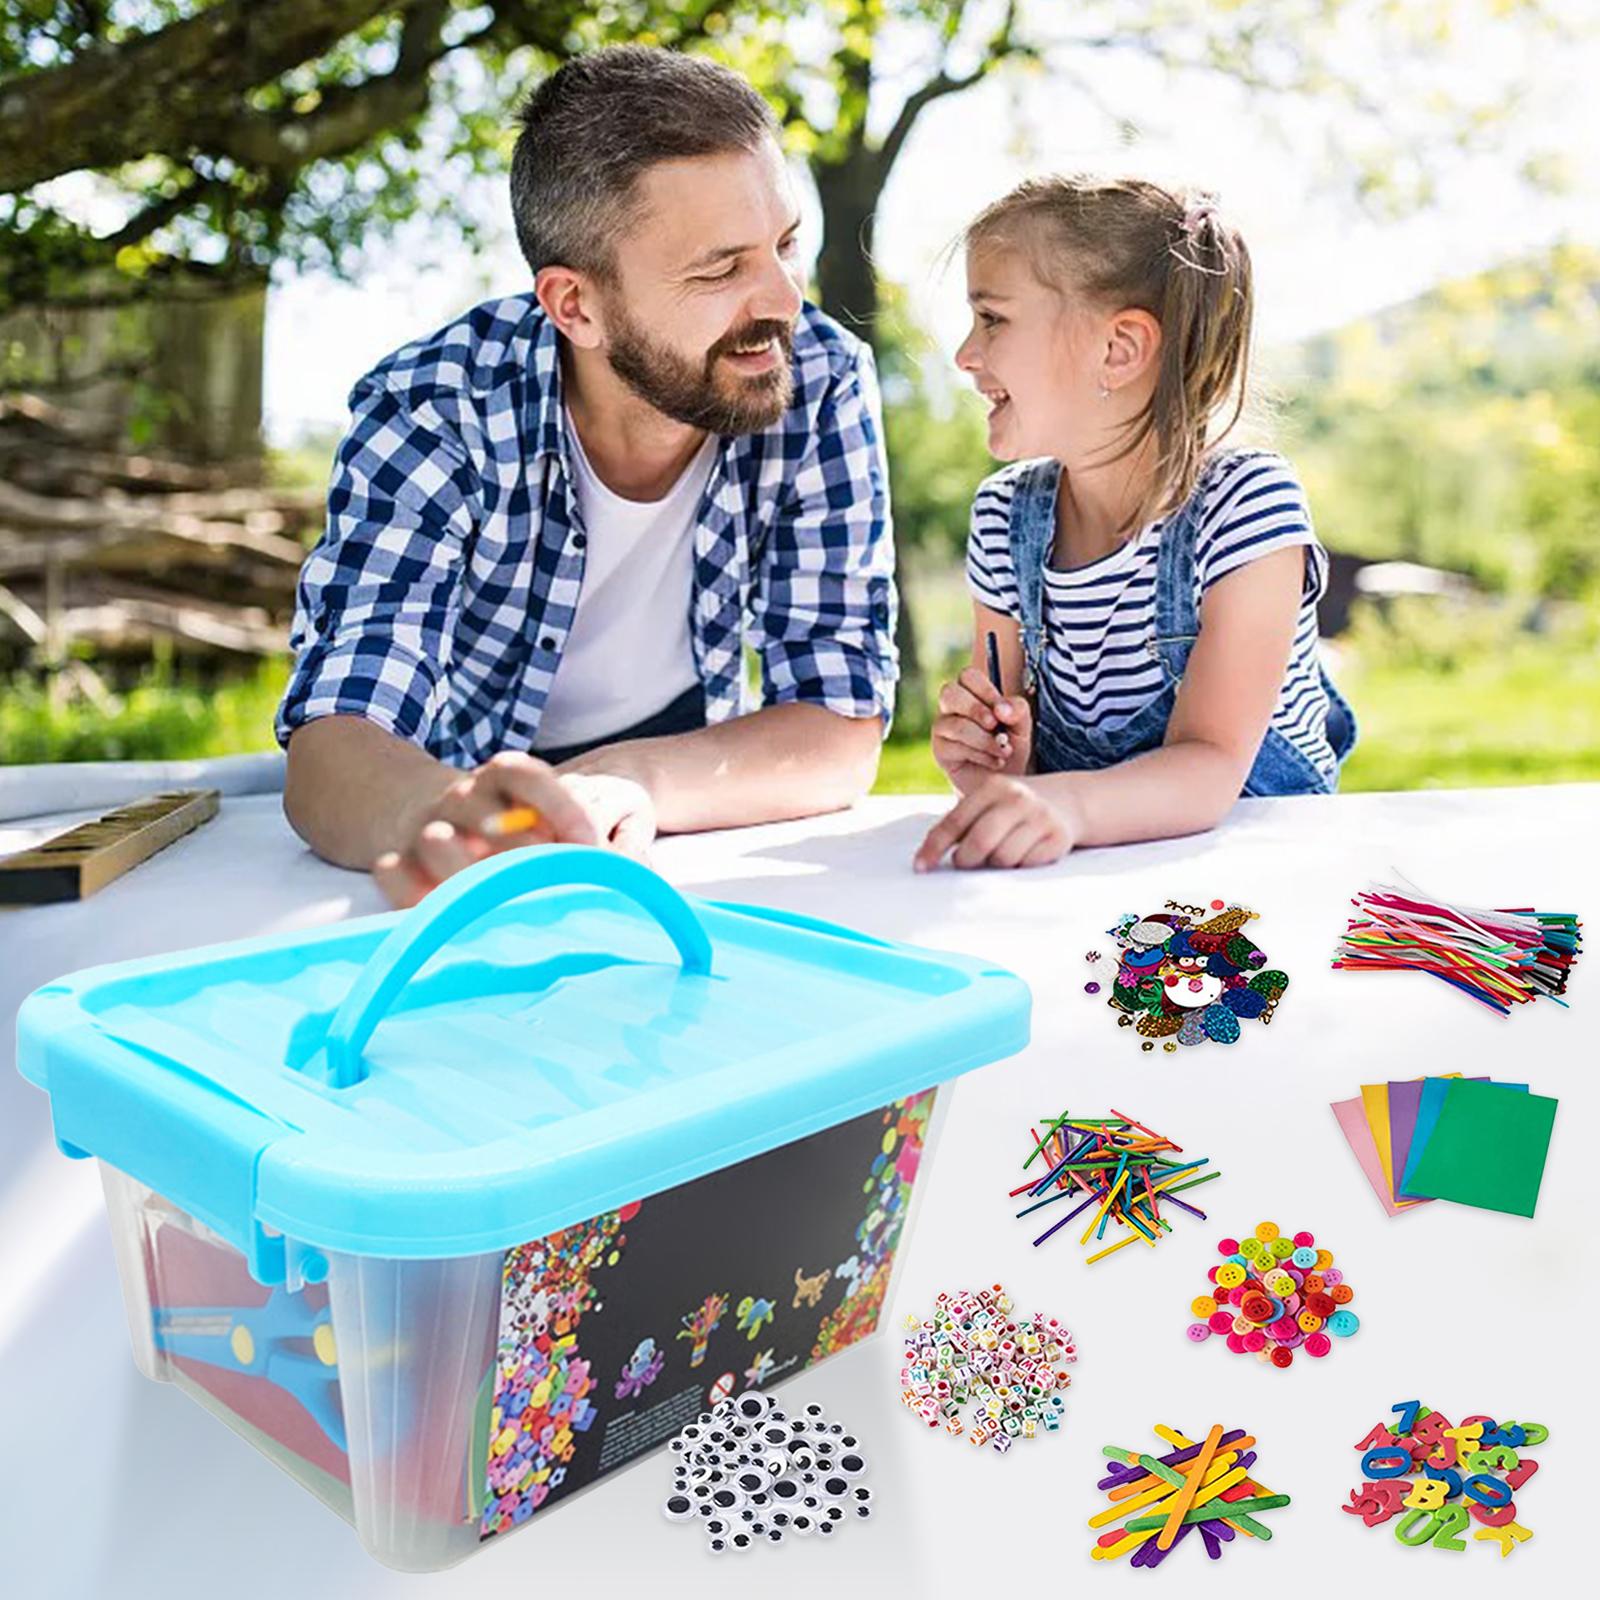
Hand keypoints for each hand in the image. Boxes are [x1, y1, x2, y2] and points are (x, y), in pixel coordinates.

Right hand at [372, 752, 655, 907]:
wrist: (409, 807)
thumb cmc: (496, 823)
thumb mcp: (530, 808)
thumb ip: (573, 833)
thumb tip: (641, 876)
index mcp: (499, 778)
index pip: (528, 779)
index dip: (561, 808)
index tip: (590, 846)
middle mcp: (461, 796)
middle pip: (487, 816)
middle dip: (521, 853)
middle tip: (553, 888)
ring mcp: (424, 827)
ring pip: (440, 842)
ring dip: (468, 872)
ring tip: (498, 904)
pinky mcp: (394, 860)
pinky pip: (395, 874)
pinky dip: (413, 894)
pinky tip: (445, 917)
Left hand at [913, 774, 1077, 871]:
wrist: (1068, 800)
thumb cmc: (1015, 806)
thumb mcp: (988, 801)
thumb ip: (962, 822)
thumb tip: (928, 856)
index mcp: (993, 787)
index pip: (955, 822)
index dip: (934, 847)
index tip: (921, 867)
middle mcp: (1018, 799)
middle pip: (979, 843)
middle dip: (965, 861)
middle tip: (965, 863)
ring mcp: (1041, 817)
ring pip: (1003, 859)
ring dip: (994, 865)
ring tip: (999, 852)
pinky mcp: (1058, 838)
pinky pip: (1026, 865)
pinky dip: (1019, 866)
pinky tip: (1024, 852)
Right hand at [931, 668, 1031, 792]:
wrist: (1005, 781)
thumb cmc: (1010, 747)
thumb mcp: (1022, 727)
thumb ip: (1017, 711)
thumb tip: (1001, 710)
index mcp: (972, 693)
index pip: (968, 676)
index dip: (986, 690)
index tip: (1003, 711)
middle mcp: (952, 707)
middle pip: (949, 693)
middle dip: (976, 709)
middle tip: (995, 725)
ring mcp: (943, 728)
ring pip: (956, 724)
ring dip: (984, 739)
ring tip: (1004, 751)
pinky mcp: (940, 750)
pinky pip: (956, 747)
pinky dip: (982, 755)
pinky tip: (995, 762)